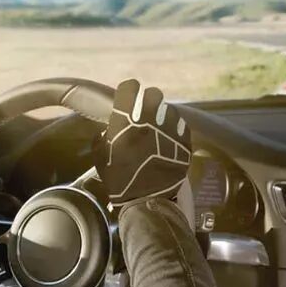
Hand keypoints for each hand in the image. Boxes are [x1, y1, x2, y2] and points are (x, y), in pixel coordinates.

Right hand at [95, 80, 190, 205]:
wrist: (146, 200)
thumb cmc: (119, 178)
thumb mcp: (100, 155)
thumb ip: (103, 135)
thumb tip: (110, 129)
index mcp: (128, 116)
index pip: (130, 86)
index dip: (127, 93)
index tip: (126, 102)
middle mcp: (152, 116)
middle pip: (153, 94)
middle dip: (147, 102)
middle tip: (143, 116)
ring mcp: (171, 127)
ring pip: (169, 109)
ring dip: (162, 117)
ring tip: (158, 131)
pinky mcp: (185, 140)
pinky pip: (180, 126)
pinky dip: (174, 131)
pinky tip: (168, 142)